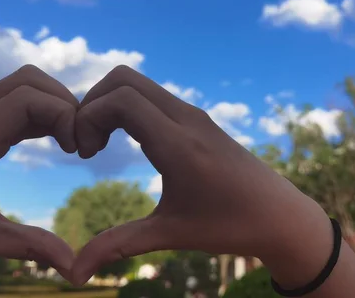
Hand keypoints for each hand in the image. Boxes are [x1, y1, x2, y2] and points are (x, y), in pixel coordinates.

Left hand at [0, 66, 77, 277]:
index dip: (62, 114)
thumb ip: (28, 246)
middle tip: (77, 138)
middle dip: (62, 100)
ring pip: (18, 85)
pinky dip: (37, 111)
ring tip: (68, 138)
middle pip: (26, 80)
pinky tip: (50, 138)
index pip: (26, 99)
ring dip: (51, 102)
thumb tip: (74, 266)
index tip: (75, 150)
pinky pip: (9, 102)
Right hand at [71, 66, 333, 286]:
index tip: (84, 154)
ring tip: (100, 144)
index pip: (121, 100)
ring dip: (110, 104)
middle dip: (92, 103)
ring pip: (139, 84)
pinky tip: (127, 142)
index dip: (88, 117)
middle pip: (124, 78)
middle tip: (86, 144)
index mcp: (178, 144)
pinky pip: (154, 96)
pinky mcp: (198, 119)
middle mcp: (186, 119)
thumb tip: (74, 275)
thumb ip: (118, 245)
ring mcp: (194, 115)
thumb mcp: (171, 233)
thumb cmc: (229, 226)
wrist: (280, 215)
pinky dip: (129, 107)